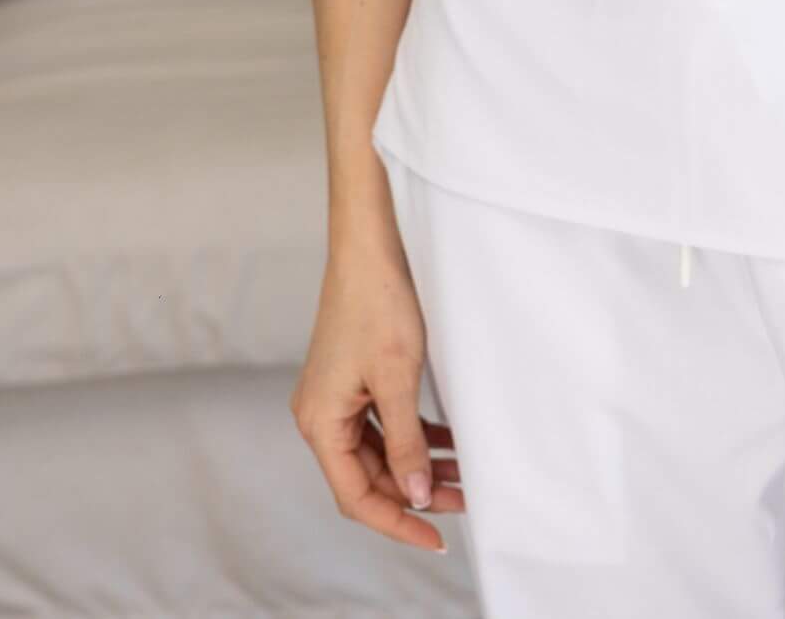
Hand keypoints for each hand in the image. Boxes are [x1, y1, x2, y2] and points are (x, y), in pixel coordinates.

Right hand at [290, 240, 463, 553]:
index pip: (357, 497)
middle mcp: (320, 417)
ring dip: (418, 466)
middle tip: (464, 500)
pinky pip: (381, 425)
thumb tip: (417, 497)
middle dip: (415, 493)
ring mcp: (335, 398)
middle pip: (367, 478)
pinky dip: (413, 437)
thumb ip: (407, 445)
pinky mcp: (351, 381)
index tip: (437, 538)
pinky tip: (448, 441)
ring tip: (464, 474)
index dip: (397, 522)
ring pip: (378, 453)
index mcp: (320, 423)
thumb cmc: (377, 303)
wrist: (369, 245)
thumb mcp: (399, 380)